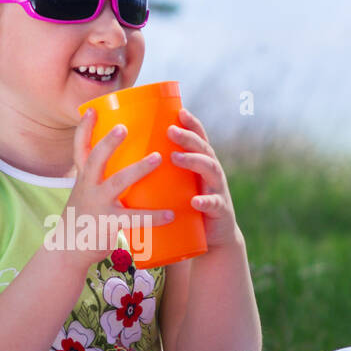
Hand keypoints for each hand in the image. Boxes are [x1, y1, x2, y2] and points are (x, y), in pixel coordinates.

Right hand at [54, 109, 175, 269]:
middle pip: (96, 159)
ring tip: (158, 158)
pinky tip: (171, 214)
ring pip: (118, 182)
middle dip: (109, 142)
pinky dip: (154, 216)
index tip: (91, 109)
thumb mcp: (85, 195)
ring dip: (138, 168)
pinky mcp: (110, 224)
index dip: (84, 128)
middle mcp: (88, 188)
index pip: (80, 149)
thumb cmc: (83, 219)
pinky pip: (135, 218)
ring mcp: (98, 205)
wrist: (68, 251)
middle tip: (124, 127)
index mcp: (83, 178)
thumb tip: (126, 163)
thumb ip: (100, 180)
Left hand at [167, 108, 242, 249]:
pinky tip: (195, 201)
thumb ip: (164, 174)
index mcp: (202, 165)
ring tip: (176, 157)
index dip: (192, 124)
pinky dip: (205, 202)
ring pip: (210, 170)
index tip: (179, 111)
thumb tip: (131, 160)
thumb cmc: (188, 209)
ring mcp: (218, 191)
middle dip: (188, 137)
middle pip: (203, 149)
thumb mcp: (179, 188)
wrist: (213, 240)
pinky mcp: (219, 212)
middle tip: (170, 130)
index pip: (199, 139)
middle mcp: (212, 173)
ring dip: (193, 161)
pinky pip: (214, 205)